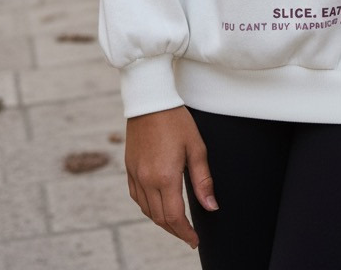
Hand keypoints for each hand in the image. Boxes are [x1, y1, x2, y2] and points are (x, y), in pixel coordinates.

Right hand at [125, 106, 217, 248]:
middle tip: (188, 235)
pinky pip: (137, 197)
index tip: (194, 240)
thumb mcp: (196, 147)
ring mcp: (135, 175)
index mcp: (165, 176)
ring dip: (161, 221)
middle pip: (160, 218)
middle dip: (175, 231)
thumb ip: (203, 180)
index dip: (185, 233)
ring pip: (146, 210)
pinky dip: (148, 207)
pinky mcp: (129, 168)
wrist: (150, 100)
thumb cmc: (176, 120)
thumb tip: (211, 206)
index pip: (174, 216)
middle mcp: (147, 179)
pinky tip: (157, 206)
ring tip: (176, 224)